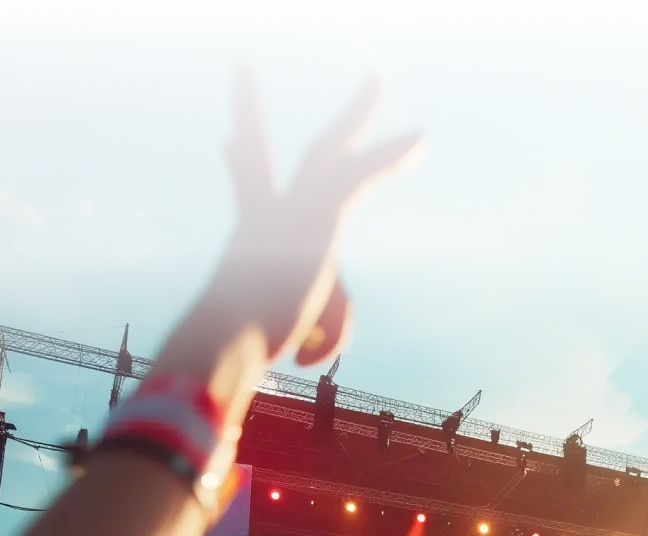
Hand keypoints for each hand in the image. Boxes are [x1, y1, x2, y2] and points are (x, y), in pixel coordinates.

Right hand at [197, 64, 426, 369]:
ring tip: (374, 82)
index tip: (226, 140)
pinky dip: (392, 156)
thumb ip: (304, 338)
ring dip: (354, 114)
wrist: (227, 335)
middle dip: (248, 112)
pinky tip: (421, 140)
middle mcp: (261, 216)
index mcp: (247, 242)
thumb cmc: (240, 351)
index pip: (244, 194)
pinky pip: (361, 174)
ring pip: (327, 150)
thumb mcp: (273, 348)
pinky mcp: (319, 214)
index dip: (236, 165)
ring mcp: (289, 209)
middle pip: (258, 153)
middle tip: (241, 68)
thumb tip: (311, 355)